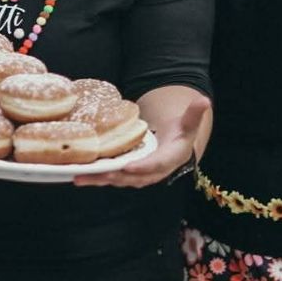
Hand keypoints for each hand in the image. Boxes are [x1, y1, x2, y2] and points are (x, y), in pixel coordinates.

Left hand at [74, 98, 208, 187]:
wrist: (174, 148)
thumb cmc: (180, 132)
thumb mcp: (188, 122)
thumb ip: (194, 113)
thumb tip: (204, 100)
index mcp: (169, 159)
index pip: (156, 164)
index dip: (143, 167)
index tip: (129, 166)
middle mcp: (152, 172)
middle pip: (132, 176)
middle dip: (114, 176)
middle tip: (97, 172)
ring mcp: (138, 175)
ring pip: (118, 179)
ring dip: (99, 179)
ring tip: (80, 177)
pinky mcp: (126, 174)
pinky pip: (110, 177)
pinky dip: (95, 177)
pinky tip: (78, 176)